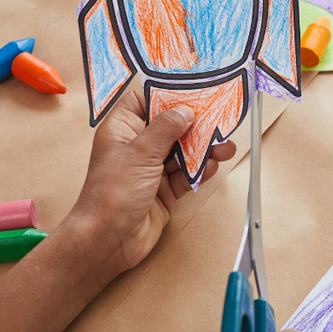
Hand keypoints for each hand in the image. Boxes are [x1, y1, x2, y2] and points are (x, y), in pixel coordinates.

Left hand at [66, 90, 236, 280]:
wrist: (108, 240)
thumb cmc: (111, 194)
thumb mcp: (141, 153)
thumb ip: (166, 128)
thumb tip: (184, 110)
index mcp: (122, 129)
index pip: (145, 101)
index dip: (168, 95)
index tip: (193, 91)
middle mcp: (136, 147)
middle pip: (171, 127)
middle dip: (196, 125)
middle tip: (219, 120)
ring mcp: (151, 169)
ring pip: (182, 152)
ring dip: (204, 150)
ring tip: (224, 147)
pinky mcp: (163, 190)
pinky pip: (186, 175)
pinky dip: (199, 171)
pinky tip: (210, 167)